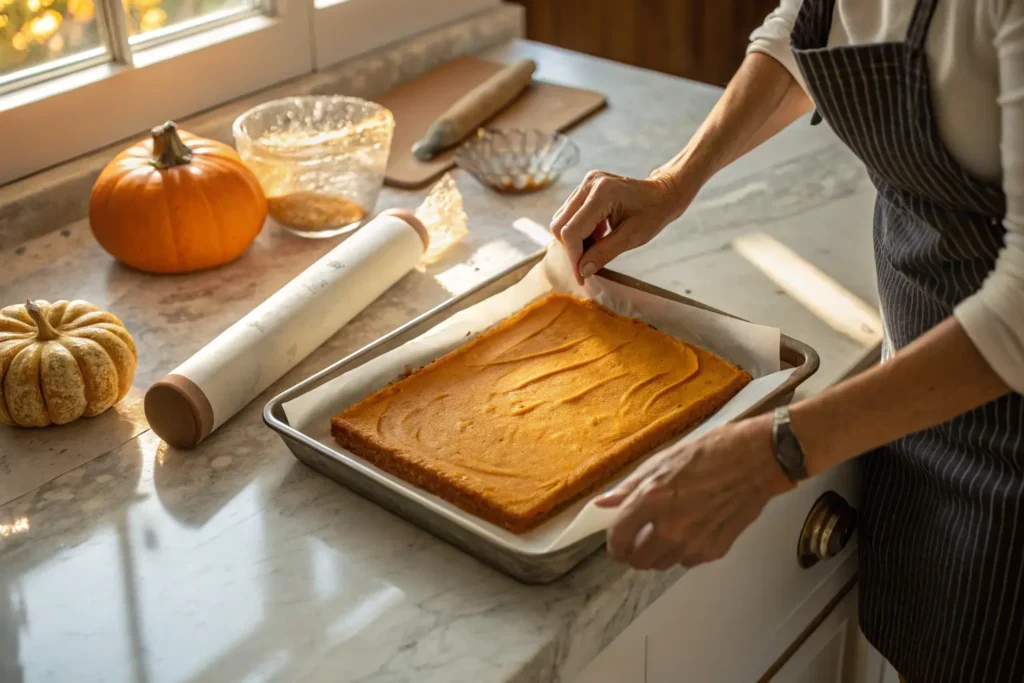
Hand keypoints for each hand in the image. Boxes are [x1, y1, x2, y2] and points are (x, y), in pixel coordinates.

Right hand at [549, 170, 696, 284]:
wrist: (662, 193)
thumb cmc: (653, 213)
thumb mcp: (632, 237)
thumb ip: (604, 253)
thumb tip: (583, 271)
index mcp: (602, 193)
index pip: (572, 231)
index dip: (573, 257)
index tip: (581, 277)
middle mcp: (589, 184)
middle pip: (561, 225)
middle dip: (572, 249)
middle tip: (589, 263)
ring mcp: (586, 183)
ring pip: (562, 220)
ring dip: (575, 240)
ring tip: (597, 246)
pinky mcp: (585, 187)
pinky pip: (570, 214)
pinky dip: (579, 230)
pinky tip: (598, 235)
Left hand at [595, 414, 792, 569]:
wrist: (756, 460)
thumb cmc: (709, 453)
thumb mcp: (661, 462)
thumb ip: (629, 488)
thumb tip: (604, 503)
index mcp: (652, 499)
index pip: (618, 538)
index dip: (614, 543)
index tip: (616, 540)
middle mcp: (671, 527)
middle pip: (638, 561)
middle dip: (634, 552)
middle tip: (640, 536)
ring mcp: (695, 542)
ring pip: (662, 564)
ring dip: (659, 552)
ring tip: (668, 528)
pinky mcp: (715, 550)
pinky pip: (687, 562)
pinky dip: (684, 551)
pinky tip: (692, 528)